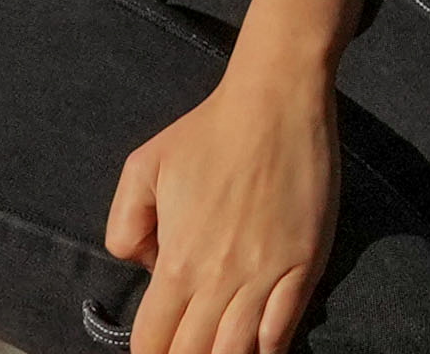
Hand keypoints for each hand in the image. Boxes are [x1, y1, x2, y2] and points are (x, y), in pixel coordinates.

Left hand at [100, 0, 360, 353]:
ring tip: (217, 352)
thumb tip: (146, 269)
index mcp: (177, 262)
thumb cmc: (207, 131)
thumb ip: (126, 227)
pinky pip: (284, 330)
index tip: (156, 349)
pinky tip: (257, 349)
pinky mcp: (304, 267)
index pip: (154, 340)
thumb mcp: (141, 168)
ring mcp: (265, 277)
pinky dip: (267, 349)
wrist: (275, 101)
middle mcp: (219, 280)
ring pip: (238, 352)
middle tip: (187, 350)